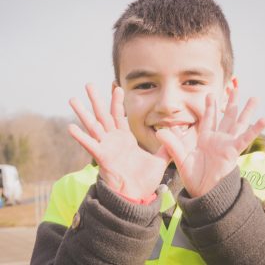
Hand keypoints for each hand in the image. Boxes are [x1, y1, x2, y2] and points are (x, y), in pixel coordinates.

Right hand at [68, 84, 169, 199]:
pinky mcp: (102, 157)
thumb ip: (166, 146)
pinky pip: (90, 145)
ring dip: (83, 113)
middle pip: (103, 115)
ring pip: (93, 126)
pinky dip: (81, 137)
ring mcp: (106, 147)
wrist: (137, 196)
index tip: (116, 87)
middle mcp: (113, 140)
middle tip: (88, 85)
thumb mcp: (159, 160)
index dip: (117, 101)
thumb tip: (177, 135)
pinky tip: (71, 127)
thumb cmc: (145, 179)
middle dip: (96, 100)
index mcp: (125, 138)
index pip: (120, 115)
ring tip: (72, 99)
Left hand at [156, 89, 264, 196]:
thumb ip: (172, 144)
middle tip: (234, 89)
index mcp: (205, 139)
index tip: (210, 93)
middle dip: (230, 103)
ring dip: (246, 111)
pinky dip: (254, 130)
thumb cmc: (193, 177)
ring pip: (238, 124)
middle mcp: (217, 139)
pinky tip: (263, 119)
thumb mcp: (180, 158)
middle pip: (226, 117)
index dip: (210, 106)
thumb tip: (158, 131)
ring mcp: (226, 145)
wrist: (202, 192)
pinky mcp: (232, 152)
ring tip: (254, 98)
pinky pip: (244, 139)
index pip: (208, 118)